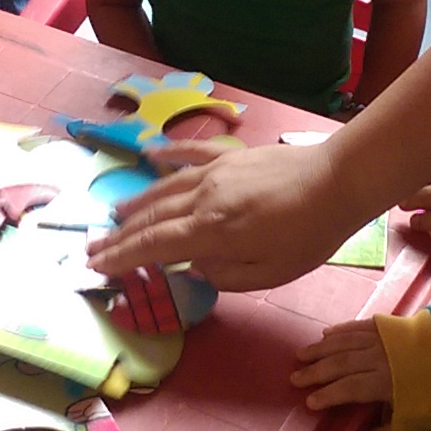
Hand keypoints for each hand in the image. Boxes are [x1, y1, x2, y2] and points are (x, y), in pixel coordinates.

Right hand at [89, 137, 365, 289]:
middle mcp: (204, 198)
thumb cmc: (309, 235)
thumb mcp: (270, 273)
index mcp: (212, 231)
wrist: (338, 181)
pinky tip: (148, 156)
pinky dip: (166, 155)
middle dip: (119, 236)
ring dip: (135, 204)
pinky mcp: (231, 156)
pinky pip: (190, 154)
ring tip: (113, 216)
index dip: (121, 257)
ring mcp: (215, 172)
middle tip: (92, 248)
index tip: (95, 266)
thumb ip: (226, 276)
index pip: (154, 246)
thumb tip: (195, 267)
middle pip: (152, 218)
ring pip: (164, 188)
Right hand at [292, 320, 391, 412]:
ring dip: (321, 348)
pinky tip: (327, 333)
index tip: (309, 402)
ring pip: (346, 341)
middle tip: (295, 378)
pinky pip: (360, 325)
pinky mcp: (391, 323)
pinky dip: (341, 329)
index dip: (329, 395)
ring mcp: (385, 337)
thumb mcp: (417, 421)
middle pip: (342, 362)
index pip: (351, 388)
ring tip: (301, 354)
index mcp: (387, 382)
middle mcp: (381, 356)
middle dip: (316, 371)